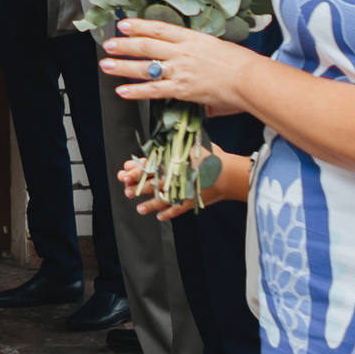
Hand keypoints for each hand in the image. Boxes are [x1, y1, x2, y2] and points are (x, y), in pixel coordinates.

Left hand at [97, 18, 254, 115]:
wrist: (250, 78)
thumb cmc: (242, 65)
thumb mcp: (218, 49)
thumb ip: (200, 55)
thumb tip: (193, 64)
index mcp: (191, 38)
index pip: (159, 29)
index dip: (139, 26)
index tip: (124, 25)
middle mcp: (182, 52)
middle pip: (146, 45)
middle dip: (124, 45)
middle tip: (108, 44)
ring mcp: (180, 70)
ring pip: (145, 67)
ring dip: (122, 66)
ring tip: (106, 64)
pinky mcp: (182, 89)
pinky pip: (154, 90)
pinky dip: (136, 91)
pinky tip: (122, 91)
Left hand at [118, 147, 250, 220]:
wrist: (231, 173)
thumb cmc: (212, 156)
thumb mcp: (193, 144)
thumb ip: (177, 142)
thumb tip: (165, 136)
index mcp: (174, 162)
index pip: (150, 166)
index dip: (136, 170)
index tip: (123, 172)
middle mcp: (176, 177)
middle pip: (152, 183)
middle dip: (137, 187)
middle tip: (126, 191)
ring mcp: (183, 191)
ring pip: (162, 199)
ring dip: (149, 204)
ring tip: (139, 209)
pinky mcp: (191, 201)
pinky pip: (177, 209)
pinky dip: (168, 214)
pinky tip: (159, 217)